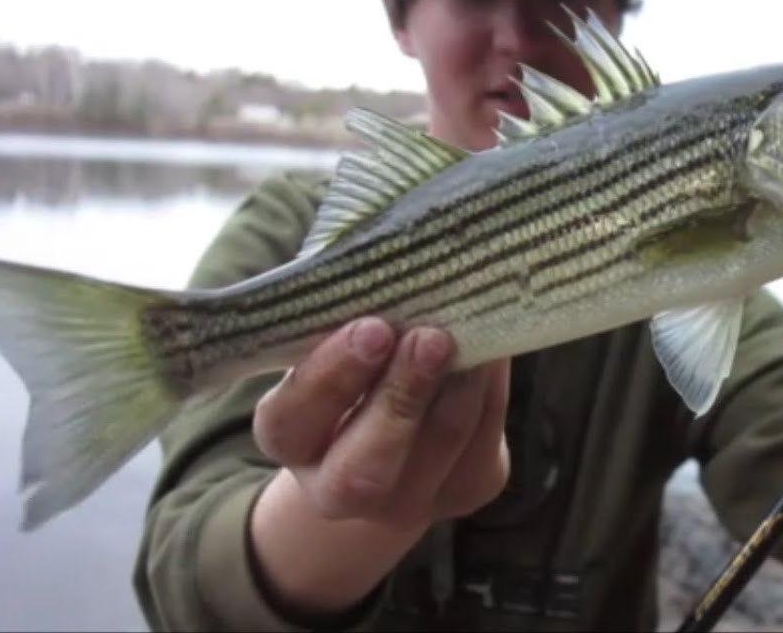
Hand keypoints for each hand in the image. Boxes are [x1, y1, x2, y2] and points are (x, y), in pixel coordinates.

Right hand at [247, 318, 510, 613]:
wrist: (399, 436)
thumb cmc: (356, 367)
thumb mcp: (334, 344)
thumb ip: (349, 321)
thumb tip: (397, 280)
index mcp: (291, 439)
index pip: (290, 418)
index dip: (329, 376)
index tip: (370, 328)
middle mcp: (337, 487)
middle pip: (362, 468)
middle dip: (400, 397)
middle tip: (429, 338)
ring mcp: (405, 501)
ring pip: (438, 448)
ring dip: (459, 387)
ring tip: (472, 336)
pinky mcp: (464, 491)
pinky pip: (482, 443)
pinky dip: (490, 392)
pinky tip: (492, 352)